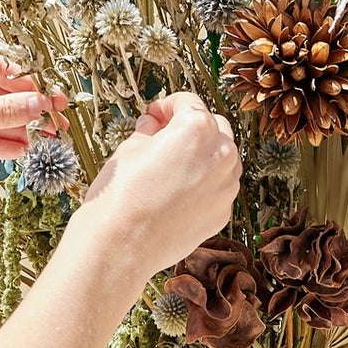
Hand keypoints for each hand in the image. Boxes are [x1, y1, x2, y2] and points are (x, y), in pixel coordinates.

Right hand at [80, 93, 240, 277]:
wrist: (122, 245)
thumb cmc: (121, 196)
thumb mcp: (129, 149)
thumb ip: (149, 132)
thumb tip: (153, 126)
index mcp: (197, 129)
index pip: (188, 102)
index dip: (167, 105)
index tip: (156, 114)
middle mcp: (220, 155)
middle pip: (213, 126)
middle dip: (191, 127)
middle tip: (164, 135)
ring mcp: (226, 186)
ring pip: (222, 158)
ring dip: (203, 155)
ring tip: (173, 165)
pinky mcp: (222, 212)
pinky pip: (218, 188)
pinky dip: (204, 183)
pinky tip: (178, 192)